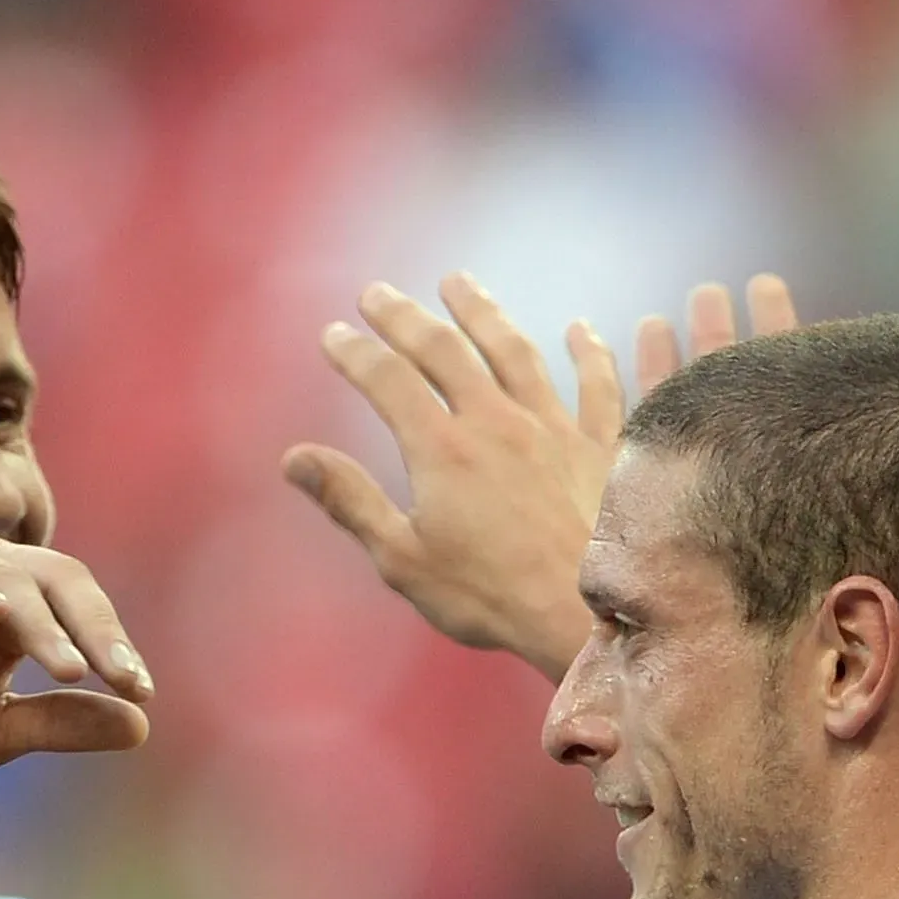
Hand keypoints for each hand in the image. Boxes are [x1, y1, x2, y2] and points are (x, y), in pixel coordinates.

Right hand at [0, 531, 152, 776]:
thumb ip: (54, 725)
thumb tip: (142, 728)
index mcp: (16, 609)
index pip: (80, 609)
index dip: (114, 645)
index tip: (142, 692)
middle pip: (58, 578)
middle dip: (96, 628)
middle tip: (124, 677)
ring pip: (5, 573)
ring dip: (41, 619)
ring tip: (71, 667)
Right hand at [283, 273, 796, 681]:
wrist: (585, 614)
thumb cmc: (490, 597)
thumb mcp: (403, 559)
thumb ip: (351, 501)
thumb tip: (295, 457)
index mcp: (442, 449)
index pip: (388, 381)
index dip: (356, 353)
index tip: (334, 333)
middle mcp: (497, 422)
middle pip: (445, 351)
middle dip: (406, 317)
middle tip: (379, 293)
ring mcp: (555, 429)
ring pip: (516, 352)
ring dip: (483, 313)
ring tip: (460, 284)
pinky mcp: (603, 448)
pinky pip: (601, 387)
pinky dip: (591, 354)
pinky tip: (583, 330)